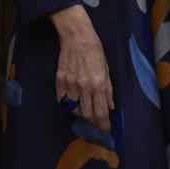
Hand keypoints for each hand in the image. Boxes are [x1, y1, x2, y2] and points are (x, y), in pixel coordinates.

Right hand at [50, 5, 114, 132]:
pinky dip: (68, 104)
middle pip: (87, 115)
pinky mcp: (59, 81)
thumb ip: (108, 90)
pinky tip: (73, 101)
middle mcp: (83, 87)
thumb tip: (110, 107)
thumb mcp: (107, 69)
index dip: (104, 125)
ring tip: (85, 108)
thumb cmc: (95, 51)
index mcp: (98, 84)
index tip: (106, 131)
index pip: (101, 112)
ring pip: (74, 110)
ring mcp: (70, 85)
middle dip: (93, 123)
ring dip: (81, 112)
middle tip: (97, 123)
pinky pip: (62, 101)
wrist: (76, 37)